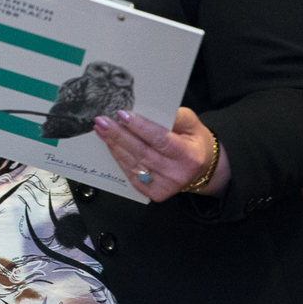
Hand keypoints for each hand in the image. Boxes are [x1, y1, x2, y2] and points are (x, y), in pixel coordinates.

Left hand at [93, 107, 228, 201]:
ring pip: (134, 163)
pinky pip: (131, 174)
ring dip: (114, 145)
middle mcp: (176, 174)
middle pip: (142, 152)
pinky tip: (111, 145)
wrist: (201, 169)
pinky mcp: (154, 193)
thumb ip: (174, 116)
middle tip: (102, 121)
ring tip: (101, 130)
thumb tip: (147, 110)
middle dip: (119, 135)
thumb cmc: (193, 141)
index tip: (122, 114)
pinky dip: (119, 158)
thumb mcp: (191, 123)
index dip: (140, 127)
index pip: (160, 139)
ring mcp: (165, 186)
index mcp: (188, 156)